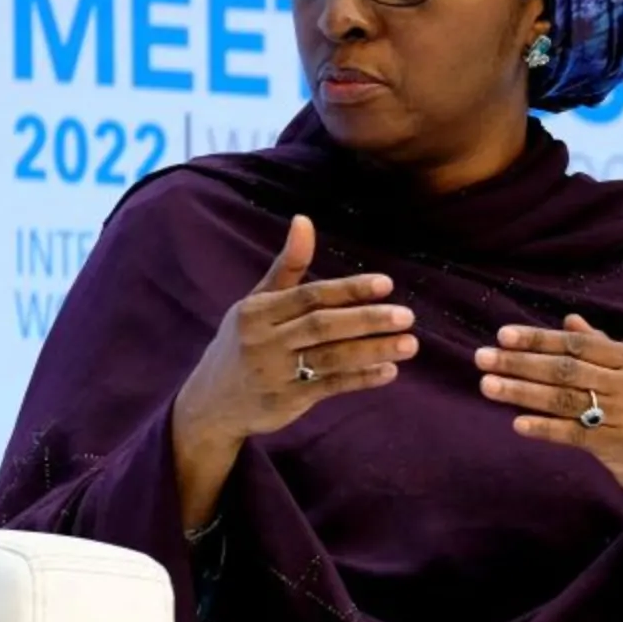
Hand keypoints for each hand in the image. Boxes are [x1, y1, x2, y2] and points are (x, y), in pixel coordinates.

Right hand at [173, 216, 417, 454]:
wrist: (213, 402)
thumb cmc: (244, 342)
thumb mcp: (257, 302)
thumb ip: (287, 266)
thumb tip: (304, 219)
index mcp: (258, 311)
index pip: (310, 296)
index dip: (349, 289)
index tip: (386, 283)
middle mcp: (265, 341)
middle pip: (322, 326)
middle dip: (367, 320)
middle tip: (407, 316)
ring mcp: (275, 373)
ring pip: (330, 358)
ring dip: (372, 351)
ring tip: (409, 344)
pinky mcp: (286, 401)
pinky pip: (329, 387)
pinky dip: (360, 379)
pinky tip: (389, 371)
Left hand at [475, 315, 622, 517]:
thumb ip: (603, 347)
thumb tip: (569, 321)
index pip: (578, 344)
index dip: (539, 339)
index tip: (503, 335)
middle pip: (567, 368)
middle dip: (521, 362)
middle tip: (482, 358)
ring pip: (565, 399)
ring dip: (522, 391)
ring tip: (487, 385)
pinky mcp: (620, 446)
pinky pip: (574, 434)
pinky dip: (544, 428)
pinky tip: (517, 423)